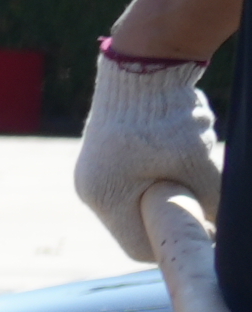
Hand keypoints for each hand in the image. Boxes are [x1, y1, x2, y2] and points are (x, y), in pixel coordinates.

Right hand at [79, 52, 222, 267]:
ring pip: (141, 197)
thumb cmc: (167, 119)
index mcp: (105, 197)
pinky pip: (136, 176)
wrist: (143, 64)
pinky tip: (178, 145)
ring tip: (193, 156)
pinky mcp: (104, 152)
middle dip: (174, 210)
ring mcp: (95, 168)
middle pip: (139, 221)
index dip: (175, 242)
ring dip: (171, 186)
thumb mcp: (199, 166)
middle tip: (202, 190)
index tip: (204, 227)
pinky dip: (162, 169)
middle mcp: (91, 186)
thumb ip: (210, 203)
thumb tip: (220, 227)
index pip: (139, 246)